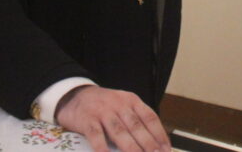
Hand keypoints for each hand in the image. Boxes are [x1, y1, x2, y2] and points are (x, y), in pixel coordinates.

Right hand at [55, 85, 170, 151]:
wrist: (75, 95)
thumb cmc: (103, 106)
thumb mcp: (123, 106)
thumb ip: (136, 120)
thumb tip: (155, 142)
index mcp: (131, 100)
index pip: (150, 117)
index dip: (159, 134)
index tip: (166, 149)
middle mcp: (118, 104)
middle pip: (136, 126)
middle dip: (148, 144)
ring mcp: (102, 111)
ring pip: (119, 131)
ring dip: (131, 147)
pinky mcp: (87, 120)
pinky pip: (96, 135)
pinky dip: (102, 148)